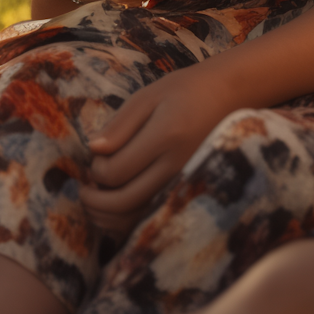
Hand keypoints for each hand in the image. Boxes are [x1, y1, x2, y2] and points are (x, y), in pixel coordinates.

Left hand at [80, 63, 231, 236]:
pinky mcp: (189, 192)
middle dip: (95, 200)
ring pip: (139, 216)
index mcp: (165, 136)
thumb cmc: (184, 91)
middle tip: (83, 189)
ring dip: (109, 216)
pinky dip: (129, 222)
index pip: (116, 170)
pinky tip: (116, 210)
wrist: (229, 98)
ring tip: (94, 202)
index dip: (95, 170)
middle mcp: (177, 166)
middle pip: (125, 200)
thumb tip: (92, 150)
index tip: (93, 158)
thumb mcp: (148, 96)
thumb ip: (120, 124)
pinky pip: (154, 217)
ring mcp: (185, 183)